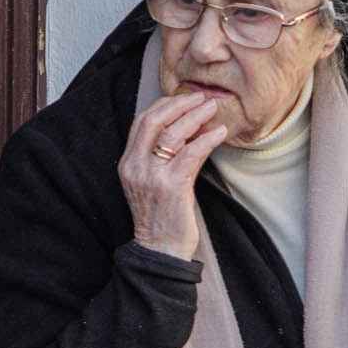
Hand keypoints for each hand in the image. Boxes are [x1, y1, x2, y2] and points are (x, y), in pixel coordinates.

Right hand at [120, 91, 229, 256]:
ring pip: (172, 133)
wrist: (161, 250)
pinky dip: (207, 139)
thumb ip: (162, 156)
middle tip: (201, 97)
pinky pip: (191, 153)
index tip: (184, 98)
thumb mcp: (153, 182)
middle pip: (153, 120)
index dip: (164, 105)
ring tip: (213, 109)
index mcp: (127, 163)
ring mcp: (151, 176)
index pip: (141, 121)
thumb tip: (189, 129)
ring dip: (196, 117)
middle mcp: (135, 166)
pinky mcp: (171, 186)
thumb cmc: (162, 216)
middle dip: (179, 104)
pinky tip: (220, 133)